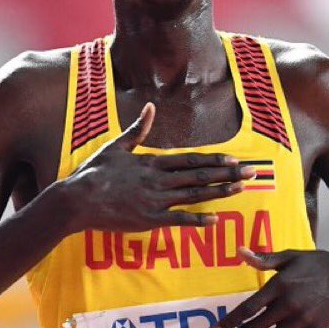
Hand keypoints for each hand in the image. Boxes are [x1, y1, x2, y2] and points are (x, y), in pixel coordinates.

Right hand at [61, 103, 255, 232]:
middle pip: (199, 176)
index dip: (214, 160)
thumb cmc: (94, 172)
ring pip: (194, 195)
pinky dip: (197, 220)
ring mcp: (155, 201)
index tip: (233, 159)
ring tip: (241, 188)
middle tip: (251, 172)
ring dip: (220, 192)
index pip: (190, 160)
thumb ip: (138, 128)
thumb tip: (150, 107)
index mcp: (152, 162)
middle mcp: (158, 180)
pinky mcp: (149, 220)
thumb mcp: (116, 146)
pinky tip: (215, 219)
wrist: (77, 200)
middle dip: (228, 174)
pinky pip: (178, 220)